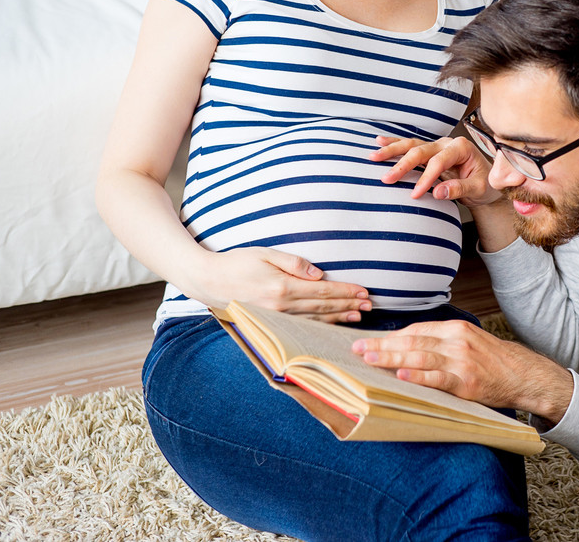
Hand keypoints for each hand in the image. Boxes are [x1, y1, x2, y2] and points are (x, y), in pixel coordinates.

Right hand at [192, 247, 370, 323]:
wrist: (208, 281)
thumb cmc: (236, 262)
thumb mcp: (266, 253)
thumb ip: (294, 263)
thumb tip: (319, 274)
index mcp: (283, 287)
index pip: (323, 291)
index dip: (346, 292)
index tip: (364, 292)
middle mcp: (282, 307)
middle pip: (324, 306)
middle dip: (349, 305)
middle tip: (370, 305)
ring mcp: (276, 318)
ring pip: (315, 319)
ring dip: (339, 317)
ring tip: (358, 315)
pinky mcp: (271, 322)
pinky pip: (302, 324)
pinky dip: (320, 324)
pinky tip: (332, 323)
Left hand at [352, 320, 573, 423]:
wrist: (522, 375)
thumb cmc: (490, 361)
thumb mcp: (467, 342)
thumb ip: (440, 342)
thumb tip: (404, 348)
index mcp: (454, 329)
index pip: (415, 330)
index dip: (389, 336)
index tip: (367, 341)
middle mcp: (457, 341)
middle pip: (413, 341)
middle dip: (382, 345)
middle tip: (358, 349)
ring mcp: (462, 361)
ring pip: (420, 357)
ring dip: (392, 357)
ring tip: (369, 359)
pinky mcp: (467, 382)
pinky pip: (437, 378)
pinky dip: (418, 376)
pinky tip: (401, 375)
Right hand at [371, 135, 501, 207]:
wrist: (488, 181)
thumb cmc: (485, 184)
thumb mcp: (478, 189)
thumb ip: (459, 189)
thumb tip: (437, 192)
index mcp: (461, 148)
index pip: (438, 162)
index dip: (426, 178)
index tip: (415, 194)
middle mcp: (447, 143)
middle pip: (421, 151)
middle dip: (403, 165)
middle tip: (387, 178)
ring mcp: (437, 145)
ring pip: (412, 145)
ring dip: (392, 150)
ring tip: (374, 155)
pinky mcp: (430, 151)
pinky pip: (411, 146)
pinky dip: (395, 143)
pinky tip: (380, 141)